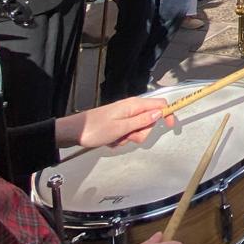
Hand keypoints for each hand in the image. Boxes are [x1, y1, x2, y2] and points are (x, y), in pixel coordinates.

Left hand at [58, 96, 173, 150]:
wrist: (74, 131)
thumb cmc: (95, 129)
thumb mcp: (121, 127)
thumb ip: (142, 121)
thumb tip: (160, 114)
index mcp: (134, 105)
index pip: (160, 104)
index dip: (168, 114)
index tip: (170, 127)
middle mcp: (131, 108)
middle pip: (150, 120)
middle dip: (142, 132)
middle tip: (128, 135)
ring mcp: (125, 115)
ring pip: (139, 128)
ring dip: (131, 136)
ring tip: (116, 138)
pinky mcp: (119, 122)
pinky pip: (129, 132)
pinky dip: (122, 138)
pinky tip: (111, 139)